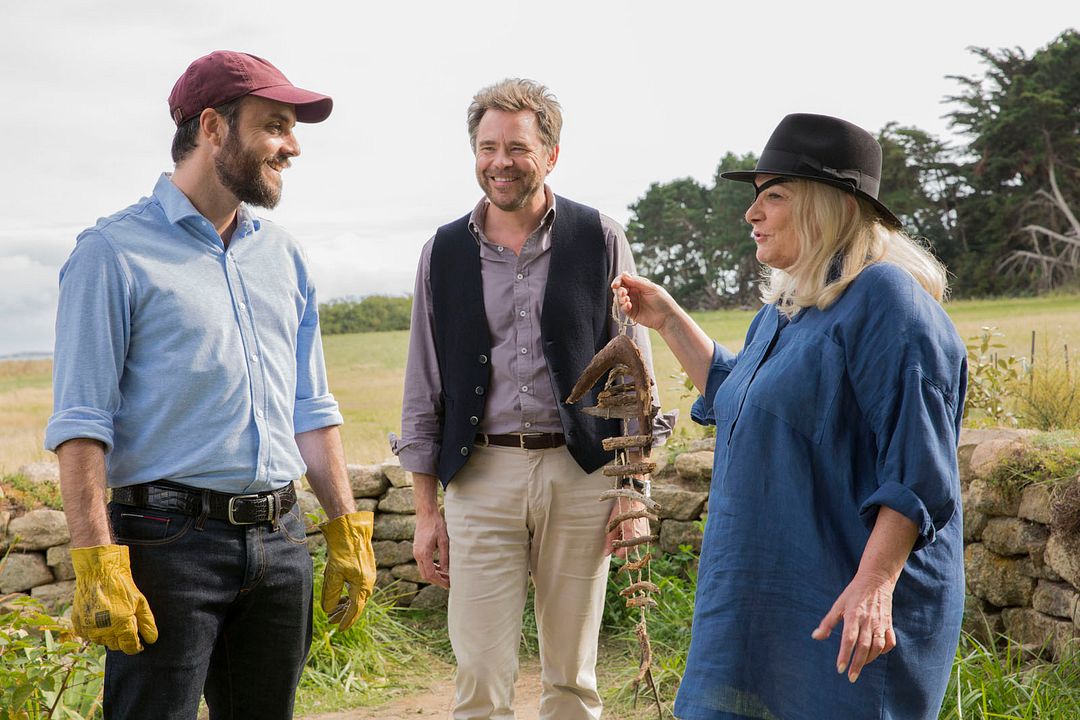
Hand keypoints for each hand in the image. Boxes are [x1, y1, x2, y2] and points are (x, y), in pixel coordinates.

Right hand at [70, 544, 157, 653]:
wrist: (98, 573)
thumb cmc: (122, 586)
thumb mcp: (140, 602)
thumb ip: (147, 623)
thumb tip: (152, 639)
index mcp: (121, 626)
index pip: (129, 647)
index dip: (136, 647)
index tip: (139, 644)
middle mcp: (103, 631)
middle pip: (116, 646)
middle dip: (123, 639)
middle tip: (127, 626)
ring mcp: (89, 629)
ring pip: (102, 641)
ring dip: (109, 635)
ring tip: (114, 619)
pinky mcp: (78, 625)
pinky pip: (89, 636)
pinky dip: (96, 631)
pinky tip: (101, 618)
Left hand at [319, 511, 376, 630]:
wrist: (351, 529)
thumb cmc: (342, 550)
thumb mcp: (333, 574)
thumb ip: (331, 594)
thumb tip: (329, 609)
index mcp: (363, 585)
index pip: (355, 609)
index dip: (346, 620)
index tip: (338, 628)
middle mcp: (368, 582)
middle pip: (357, 604)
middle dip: (344, 614)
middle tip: (330, 620)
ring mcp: (367, 575)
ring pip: (356, 596)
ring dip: (345, 604)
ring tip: (332, 610)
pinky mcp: (364, 569)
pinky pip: (357, 587)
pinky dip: (348, 594)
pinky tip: (339, 595)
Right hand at [413, 509, 450, 588]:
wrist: (426, 514)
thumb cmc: (436, 525)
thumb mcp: (444, 541)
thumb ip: (445, 558)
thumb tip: (447, 572)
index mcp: (424, 553)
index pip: (431, 574)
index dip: (440, 581)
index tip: (448, 585)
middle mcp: (417, 554)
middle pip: (425, 575)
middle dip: (437, 580)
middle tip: (449, 582)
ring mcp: (415, 552)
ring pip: (423, 570)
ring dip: (434, 575)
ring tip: (446, 575)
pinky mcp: (417, 550)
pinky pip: (423, 564)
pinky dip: (431, 568)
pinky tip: (440, 567)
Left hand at [604, 495, 651, 559]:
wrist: (634, 497)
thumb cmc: (622, 508)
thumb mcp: (612, 523)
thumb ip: (609, 539)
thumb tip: (606, 553)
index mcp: (632, 534)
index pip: (624, 553)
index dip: (616, 551)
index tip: (612, 544)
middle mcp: (641, 536)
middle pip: (629, 550)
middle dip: (621, 547)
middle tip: (614, 537)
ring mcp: (645, 534)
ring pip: (633, 546)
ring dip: (626, 542)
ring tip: (620, 531)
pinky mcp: (646, 531)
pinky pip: (637, 540)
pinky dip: (631, 538)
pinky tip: (626, 529)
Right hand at [610, 272, 678, 331]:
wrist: (667, 317)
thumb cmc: (662, 300)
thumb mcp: (651, 288)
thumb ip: (637, 282)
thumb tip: (624, 274)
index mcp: (639, 285)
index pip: (625, 280)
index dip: (618, 281)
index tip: (616, 285)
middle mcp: (634, 293)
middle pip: (620, 289)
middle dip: (619, 290)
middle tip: (623, 293)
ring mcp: (632, 302)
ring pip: (619, 298)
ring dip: (620, 298)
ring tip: (627, 300)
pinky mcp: (631, 312)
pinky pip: (622, 308)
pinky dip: (623, 306)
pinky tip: (629, 306)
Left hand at [812, 570, 897, 682]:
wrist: (876, 580)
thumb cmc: (853, 594)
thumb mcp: (838, 605)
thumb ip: (827, 622)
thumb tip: (815, 636)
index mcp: (853, 615)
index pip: (848, 639)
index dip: (844, 654)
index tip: (840, 668)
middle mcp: (868, 620)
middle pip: (863, 646)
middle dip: (857, 664)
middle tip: (851, 677)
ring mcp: (880, 623)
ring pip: (878, 646)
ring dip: (869, 659)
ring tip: (859, 666)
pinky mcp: (889, 623)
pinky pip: (890, 642)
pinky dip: (884, 650)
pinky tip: (875, 654)